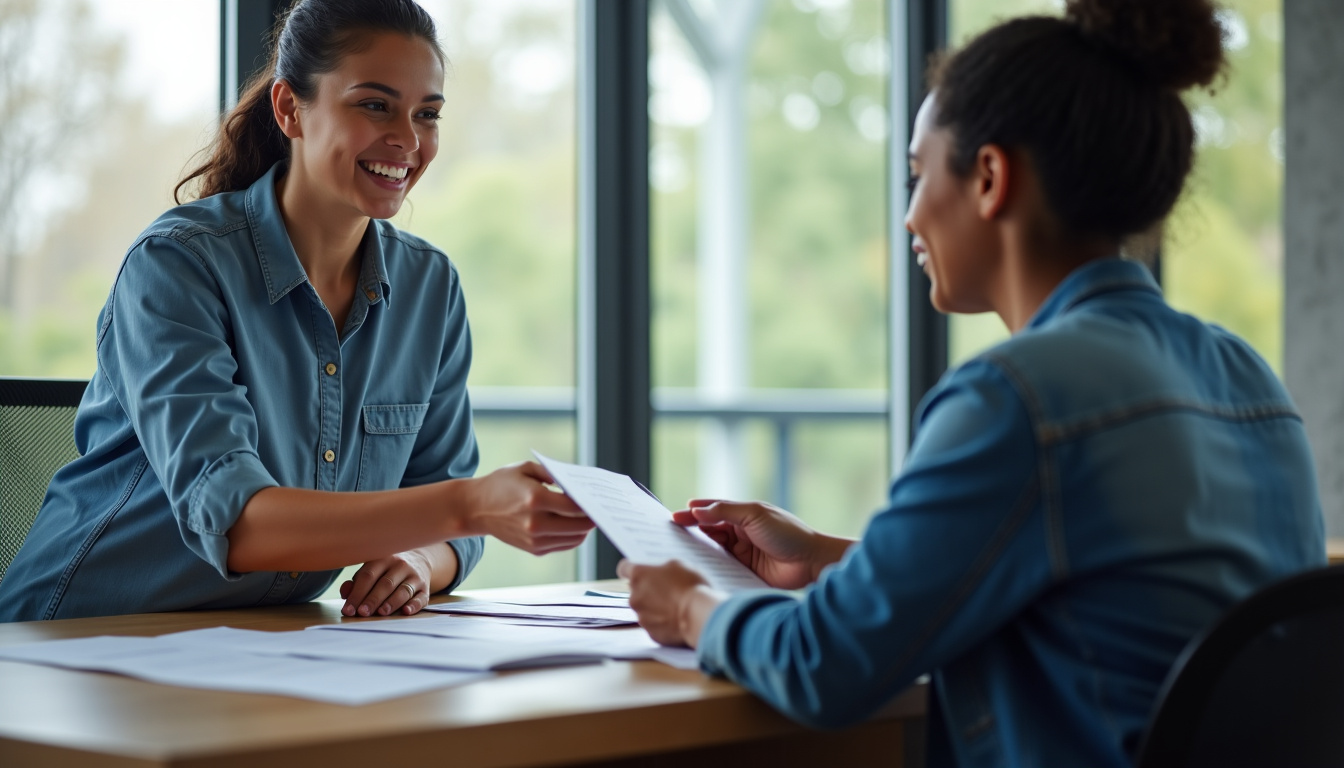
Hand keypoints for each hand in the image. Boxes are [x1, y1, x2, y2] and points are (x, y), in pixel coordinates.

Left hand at [341, 549, 431, 616]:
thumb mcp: (371, 569)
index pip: (368, 576)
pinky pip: (421, 597)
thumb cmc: (387, 570)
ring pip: (403, 590)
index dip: (357, 593)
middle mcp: (400, 565)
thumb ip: (357, 581)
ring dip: (392, 602)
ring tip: (381, 613)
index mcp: (382, 558)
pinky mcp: (425, 588)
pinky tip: (405, 611)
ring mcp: (414, 576)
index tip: (348, 610)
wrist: (418, 560)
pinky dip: (414, 605)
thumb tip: (345, 593)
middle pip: (385, 584)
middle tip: (362, 613)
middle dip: (373, 599)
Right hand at [462, 461, 593, 554]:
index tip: (602, 497)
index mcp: (534, 499)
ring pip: (574, 538)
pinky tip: (576, 524)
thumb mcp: (526, 468)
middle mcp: (535, 523)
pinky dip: (574, 536)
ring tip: (592, 516)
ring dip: (586, 528)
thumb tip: (579, 483)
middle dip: (594, 517)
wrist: (475, 509)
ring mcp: (534, 539)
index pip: (574, 506)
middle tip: (602, 508)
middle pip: (579, 525)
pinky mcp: (534, 549)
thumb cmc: (501, 484)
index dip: (591, 503)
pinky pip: (564, 545)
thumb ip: (554, 473)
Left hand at [617, 558, 721, 647]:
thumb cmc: (690, 586)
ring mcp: (641, 617)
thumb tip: (658, 573)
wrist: (698, 615)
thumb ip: (661, 568)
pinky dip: (662, 623)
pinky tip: (676, 620)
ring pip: (645, 610)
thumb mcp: (678, 564)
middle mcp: (634, 597)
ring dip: (655, 608)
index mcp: (639, 576)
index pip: (624, 568)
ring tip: (675, 607)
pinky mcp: (651, 634)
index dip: (631, 569)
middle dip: (648, 591)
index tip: (641, 573)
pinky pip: (654, 625)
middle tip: (668, 591)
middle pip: (636, 591)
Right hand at [673, 499, 849, 589]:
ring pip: (712, 550)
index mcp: (742, 514)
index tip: (674, 517)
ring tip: (677, 553)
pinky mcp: (744, 571)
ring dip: (698, 550)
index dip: (693, 513)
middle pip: (708, 531)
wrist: (810, 562)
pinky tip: (696, 569)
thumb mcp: (754, 515)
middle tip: (669, 535)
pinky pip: (721, 568)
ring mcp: (741, 552)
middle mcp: (740, 532)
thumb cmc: (787, 533)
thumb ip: (725, 511)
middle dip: (690, 532)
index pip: (712, 511)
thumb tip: (697, 510)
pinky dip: (709, 567)